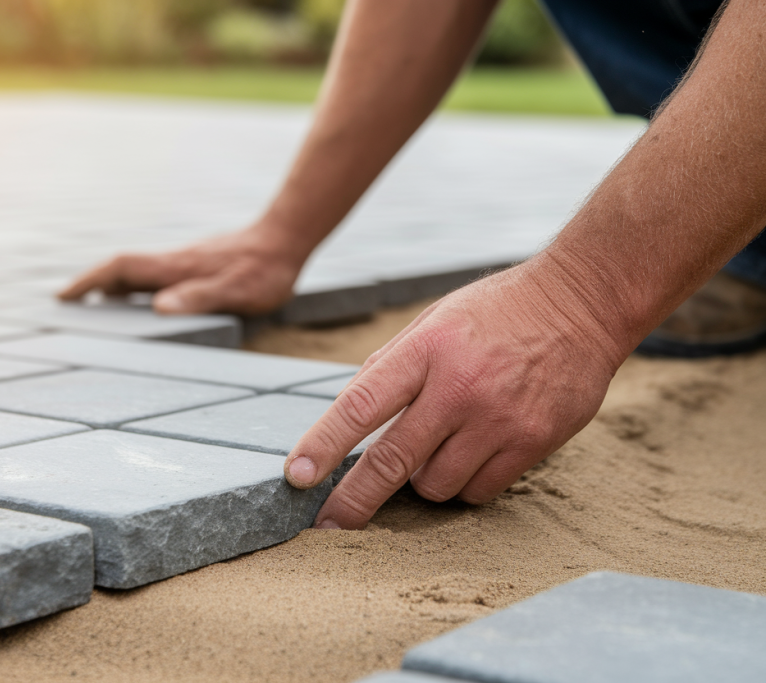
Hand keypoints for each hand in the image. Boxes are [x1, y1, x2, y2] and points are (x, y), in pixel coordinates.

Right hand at [58, 224, 304, 315]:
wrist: (286, 238)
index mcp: (176, 268)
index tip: (64, 295)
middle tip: (68, 303)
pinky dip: (137, 288)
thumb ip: (200, 298)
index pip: (121, 269)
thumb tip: (161, 309)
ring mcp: (184, 262)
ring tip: (96, 308)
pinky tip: (143, 303)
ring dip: (113, 287)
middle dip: (91, 285)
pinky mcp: (197, 265)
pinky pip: (156, 276)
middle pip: (121, 270)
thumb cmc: (265, 269)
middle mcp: (174, 263)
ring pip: (138, 272)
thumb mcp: (237, 291)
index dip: (90, 281)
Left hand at [283, 254, 628, 528]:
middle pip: (392, 461)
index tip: (296, 477)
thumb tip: (349, 416)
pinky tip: (474, 452)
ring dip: (423, 480)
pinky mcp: (532, 443)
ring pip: (436, 486)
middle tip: (327, 525)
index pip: (360, 406)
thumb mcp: (432, 321)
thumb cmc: (495, 312)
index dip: (323, 446)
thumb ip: (389, 366)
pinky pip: (479, 491)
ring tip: (439, 445)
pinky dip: (465, 484)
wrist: (580, 303)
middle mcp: (460, 388)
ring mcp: (499, 420)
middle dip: (353, 500)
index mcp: (426, 350)